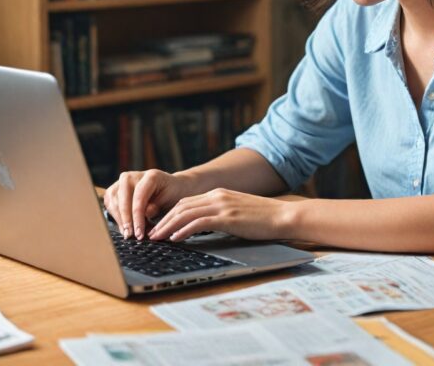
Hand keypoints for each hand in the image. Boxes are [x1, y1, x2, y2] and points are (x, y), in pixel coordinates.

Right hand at [103, 169, 195, 239]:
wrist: (169, 188)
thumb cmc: (171, 194)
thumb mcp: (169, 201)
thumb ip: (157, 206)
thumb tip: (144, 214)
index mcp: (150, 176)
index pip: (139, 197)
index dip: (137, 217)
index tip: (139, 234)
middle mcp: (133, 176)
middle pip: (123, 198)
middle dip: (126, 220)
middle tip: (130, 236)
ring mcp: (122, 181)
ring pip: (113, 201)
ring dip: (120, 220)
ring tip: (129, 234)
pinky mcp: (115, 189)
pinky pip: (110, 204)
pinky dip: (116, 217)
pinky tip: (124, 227)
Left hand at [147, 188, 292, 241]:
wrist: (283, 216)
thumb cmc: (263, 218)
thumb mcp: (237, 213)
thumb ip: (220, 215)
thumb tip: (203, 228)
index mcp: (218, 194)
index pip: (186, 202)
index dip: (168, 214)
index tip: (158, 227)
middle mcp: (217, 196)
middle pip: (181, 206)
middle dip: (163, 220)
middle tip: (150, 234)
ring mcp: (222, 205)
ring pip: (186, 213)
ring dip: (167, 226)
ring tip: (156, 238)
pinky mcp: (227, 217)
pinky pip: (199, 222)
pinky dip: (183, 230)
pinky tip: (175, 238)